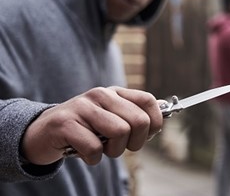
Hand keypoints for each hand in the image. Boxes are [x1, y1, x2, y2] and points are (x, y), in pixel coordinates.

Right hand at [21, 87, 163, 165]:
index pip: (148, 101)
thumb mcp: (111, 115)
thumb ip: (135, 111)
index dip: (155, 123)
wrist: (43, 132)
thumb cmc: (84, 127)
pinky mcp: (65, 123)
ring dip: (113, 151)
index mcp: (115, 92)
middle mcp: (101, 95)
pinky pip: (94, 148)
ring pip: (120, 132)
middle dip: (135, 142)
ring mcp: (83, 107)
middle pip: (139, 121)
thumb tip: (165, 108)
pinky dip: (92, 158)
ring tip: (101, 149)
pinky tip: (84, 153)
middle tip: (121, 146)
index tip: (146, 136)